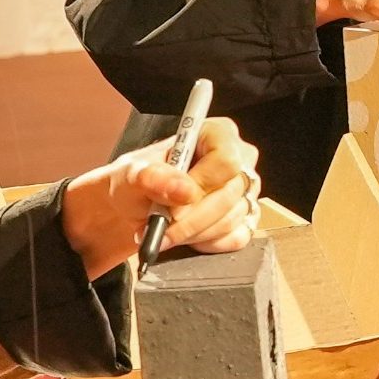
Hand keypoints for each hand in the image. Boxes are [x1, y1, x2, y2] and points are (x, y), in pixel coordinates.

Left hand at [57, 116, 259, 277]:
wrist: (134, 208)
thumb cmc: (135, 183)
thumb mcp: (132, 174)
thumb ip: (153, 177)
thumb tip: (184, 190)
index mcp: (218, 134)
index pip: (226, 162)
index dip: (200, 187)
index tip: (172, 208)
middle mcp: (239, 159)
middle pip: (230, 195)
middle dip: (191, 220)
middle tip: (160, 231)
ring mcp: (246, 190)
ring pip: (230, 220)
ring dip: (193, 234)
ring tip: (164, 233)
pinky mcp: (247, 219)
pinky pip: (235, 239)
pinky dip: (205, 244)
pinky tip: (186, 236)